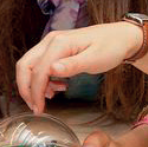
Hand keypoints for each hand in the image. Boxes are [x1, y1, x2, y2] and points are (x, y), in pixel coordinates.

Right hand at [16, 22, 141, 113]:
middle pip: (25, 65)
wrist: (122, 37)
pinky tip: (58, 87)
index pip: (38, 70)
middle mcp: (52, 40)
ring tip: (51, 97)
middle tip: (36, 107)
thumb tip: (51, 70)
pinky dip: (44, 79)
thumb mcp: (95, 59)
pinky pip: (41, 65)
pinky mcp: (57, 48)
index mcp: (59, 43)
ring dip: (35, 84)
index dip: (35, 92)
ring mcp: (53, 43)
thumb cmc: (112, 47)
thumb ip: (73, 66)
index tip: (39, 109)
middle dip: (27, 88)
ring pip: (31, 65)